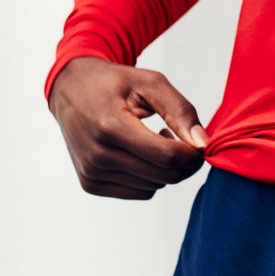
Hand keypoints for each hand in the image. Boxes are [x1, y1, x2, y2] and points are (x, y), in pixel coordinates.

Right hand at [48, 57, 208, 198]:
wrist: (71, 90)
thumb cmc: (114, 83)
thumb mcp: (150, 83)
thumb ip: (181, 110)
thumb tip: (203, 144)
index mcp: (111, 126)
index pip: (167, 156)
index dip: (193, 153)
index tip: (198, 141)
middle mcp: (97, 156)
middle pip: (164, 175)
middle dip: (185, 162)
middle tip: (180, 136)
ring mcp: (91, 173)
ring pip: (155, 186)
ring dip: (165, 167)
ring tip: (154, 137)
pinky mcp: (91, 184)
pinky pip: (140, 192)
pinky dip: (150, 176)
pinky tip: (141, 152)